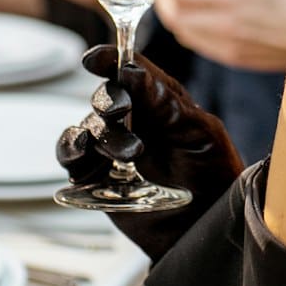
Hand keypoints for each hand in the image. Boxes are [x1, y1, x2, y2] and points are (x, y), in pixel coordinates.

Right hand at [57, 45, 242, 259]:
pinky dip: (72, 152)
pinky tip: (87, 159)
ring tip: (131, 156)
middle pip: (106, 97)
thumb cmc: (214, 176)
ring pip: (89, 127)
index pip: (132, 71)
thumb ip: (168, 103)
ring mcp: (114, 148)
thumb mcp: (201, 134)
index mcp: (162, 102)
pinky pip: (72, 156)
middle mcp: (135, 121)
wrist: (206, 227)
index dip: (111, 59)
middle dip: (109, 101)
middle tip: (121, 112)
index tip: (96, 59)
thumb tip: (133, 71)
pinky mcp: (98, 176)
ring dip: (102, 136)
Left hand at [153, 0, 285, 72]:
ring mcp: (224, 44)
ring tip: (184, 4)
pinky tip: (202, 21)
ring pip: (182, 32)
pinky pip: (198, 45)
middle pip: (173, 15)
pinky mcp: (230, 57)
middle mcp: (221, 24)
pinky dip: (191, 32)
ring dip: (176, 17)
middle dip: (166, 1)